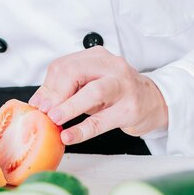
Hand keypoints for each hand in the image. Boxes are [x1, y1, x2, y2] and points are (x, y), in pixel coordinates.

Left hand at [29, 47, 167, 145]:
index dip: (48, 86)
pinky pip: (102, 120)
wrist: (155, 102)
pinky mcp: (130, 109)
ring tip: (54, 119)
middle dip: (56, 93)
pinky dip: (83, 130)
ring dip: (69, 107)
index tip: (38, 104)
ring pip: (92, 92)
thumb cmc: (117, 94)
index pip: (65, 65)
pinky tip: (69, 136)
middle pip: (76, 72)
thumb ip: (65, 90)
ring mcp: (124, 86)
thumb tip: (38, 102)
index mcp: (97, 58)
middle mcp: (112, 67)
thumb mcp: (90, 86)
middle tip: (45, 112)